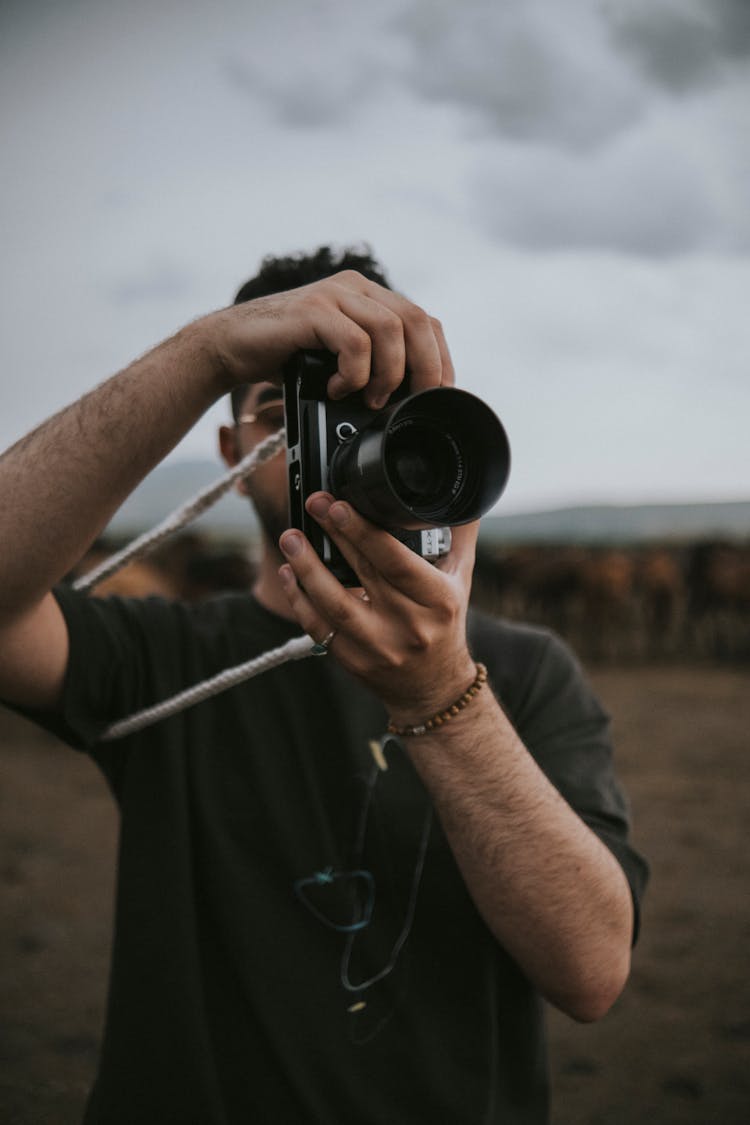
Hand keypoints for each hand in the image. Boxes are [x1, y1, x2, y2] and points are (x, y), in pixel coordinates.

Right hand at [206, 271, 453, 409]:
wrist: (230, 347)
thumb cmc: (285, 358)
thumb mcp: (339, 359)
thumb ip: (373, 362)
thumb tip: (411, 396)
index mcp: (369, 296)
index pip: (425, 321)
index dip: (439, 358)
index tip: (437, 394)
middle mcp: (356, 288)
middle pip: (417, 321)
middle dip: (424, 369)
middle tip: (411, 402)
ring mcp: (334, 294)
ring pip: (391, 330)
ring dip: (387, 374)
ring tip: (368, 398)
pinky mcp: (313, 309)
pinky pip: (355, 342)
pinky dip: (354, 374)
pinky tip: (335, 388)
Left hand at [278, 492, 478, 721]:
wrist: (434, 688)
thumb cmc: (445, 624)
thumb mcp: (461, 579)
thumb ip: (459, 536)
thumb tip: (460, 494)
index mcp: (438, 601)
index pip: (396, 562)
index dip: (364, 533)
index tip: (338, 506)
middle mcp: (409, 626)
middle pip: (363, 575)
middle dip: (334, 536)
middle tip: (313, 504)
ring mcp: (379, 647)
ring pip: (334, 607)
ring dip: (307, 570)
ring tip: (290, 539)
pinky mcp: (354, 662)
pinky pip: (320, 629)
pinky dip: (300, 601)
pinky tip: (288, 575)